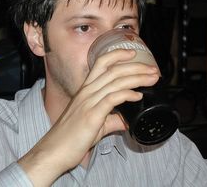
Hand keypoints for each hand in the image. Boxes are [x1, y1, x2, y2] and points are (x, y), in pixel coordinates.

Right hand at [18, 49, 159, 185]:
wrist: (53, 152)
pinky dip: (127, 94)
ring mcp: (88, 102)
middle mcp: (87, 92)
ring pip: (115, 81)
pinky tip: (138, 96)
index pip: (101, 63)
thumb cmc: (70, 138)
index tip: (133, 53)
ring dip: (137, 78)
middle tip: (153, 69)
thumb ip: (111, 120)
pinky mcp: (91, 115)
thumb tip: (125, 121)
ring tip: (152, 78)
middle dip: (136, 67)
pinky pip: (112, 98)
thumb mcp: (94, 125)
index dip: (117, 55)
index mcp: (86, 90)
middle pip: (113, 70)